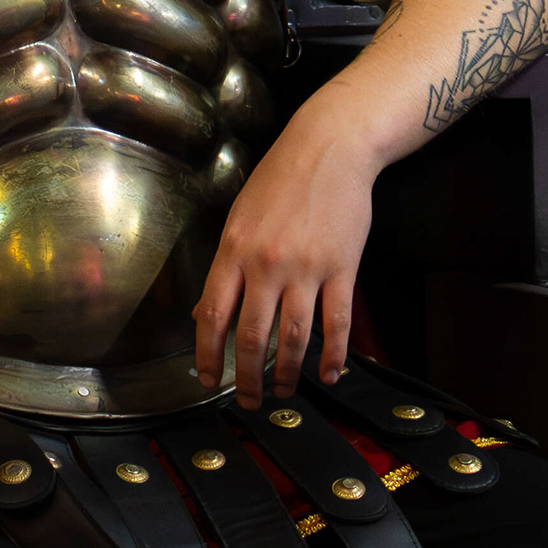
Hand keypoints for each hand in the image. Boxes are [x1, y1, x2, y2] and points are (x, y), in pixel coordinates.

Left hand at [193, 113, 384, 406]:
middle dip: (248, 378)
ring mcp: (307, 268)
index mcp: (234, 250)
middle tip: (250, 400)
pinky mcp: (342, 268)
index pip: (212, 315)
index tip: (209, 380)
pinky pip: (337, 323)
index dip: (208, 355)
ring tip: (283, 391)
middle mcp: (267, 264)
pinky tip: (330, 373)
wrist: (331, 147)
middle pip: (252, 336)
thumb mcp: (238, 217)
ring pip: (294, 338)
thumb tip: (205, 312)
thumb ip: (225, 267)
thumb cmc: (281, 179)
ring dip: (287, 372)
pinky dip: (334, 355)